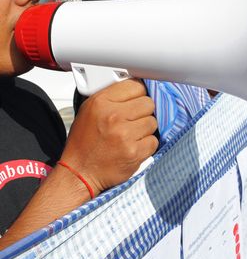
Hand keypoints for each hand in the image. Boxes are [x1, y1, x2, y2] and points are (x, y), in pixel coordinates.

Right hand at [60, 79, 157, 194]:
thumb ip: (111, 97)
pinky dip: (146, 145)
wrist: (80, 172)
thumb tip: (136, 88)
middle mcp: (113, 117)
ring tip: (131, 135)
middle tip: (133, 120)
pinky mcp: (134, 152)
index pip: (135, 85)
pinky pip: (153, 141)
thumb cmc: (84, 143)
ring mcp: (125, 135)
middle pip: (147, 103)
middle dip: (143, 112)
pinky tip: (134, 146)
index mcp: (101, 102)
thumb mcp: (89, 110)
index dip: (138, 94)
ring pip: (152, 122)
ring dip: (145, 129)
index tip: (136, 100)